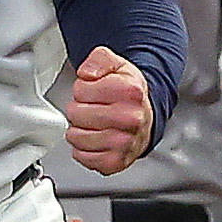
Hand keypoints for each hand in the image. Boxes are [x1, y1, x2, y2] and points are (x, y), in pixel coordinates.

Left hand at [66, 46, 151, 174]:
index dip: (82, 89)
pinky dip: (83, 149)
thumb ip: (99, 59)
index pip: (81, 90)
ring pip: (76, 137)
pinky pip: (82, 157)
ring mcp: (124, 142)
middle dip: (79, 109)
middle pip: (76, 114)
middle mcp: (131, 118)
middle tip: (93, 108)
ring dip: (79, 130)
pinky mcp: (115, 161)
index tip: (93, 91)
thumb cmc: (127, 93)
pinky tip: (94, 139)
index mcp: (131, 92)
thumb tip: (87, 73)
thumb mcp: (116, 65)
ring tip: (93, 123)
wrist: (144, 117)